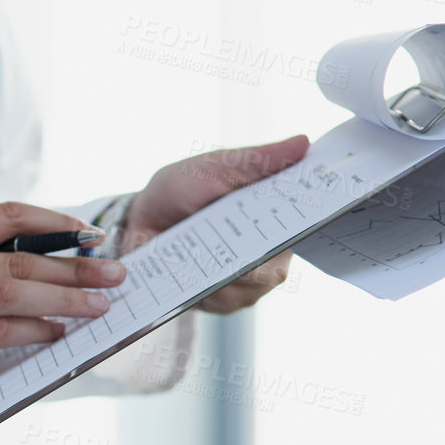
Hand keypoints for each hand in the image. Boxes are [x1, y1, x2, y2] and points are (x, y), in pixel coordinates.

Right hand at [0, 202, 125, 444]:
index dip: (53, 222)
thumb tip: (40, 275)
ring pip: (15, 291)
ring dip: (66, 299)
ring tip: (101, 307)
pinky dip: (35, 333)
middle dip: (76, 267)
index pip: (4, 216)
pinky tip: (57, 337)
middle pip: (19, 257)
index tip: (90, 236)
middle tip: (116, 274)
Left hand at [125, 135, 310, 313]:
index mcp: (275, 215)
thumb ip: (258, 160)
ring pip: (257, 283)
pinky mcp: (222, 301)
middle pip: (282, 260)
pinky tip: (193, 267)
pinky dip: (210, 283)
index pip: (305, 221)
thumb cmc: (178, 190)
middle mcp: (269, 252)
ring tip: (203, 244)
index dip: (307, 218)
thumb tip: (303, 143)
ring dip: (230, 265)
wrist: (137, 222)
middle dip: (260, 246)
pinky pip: (227, 298)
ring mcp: (247, 281)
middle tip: (232, 229)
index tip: (298, 212)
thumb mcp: (216, 167)